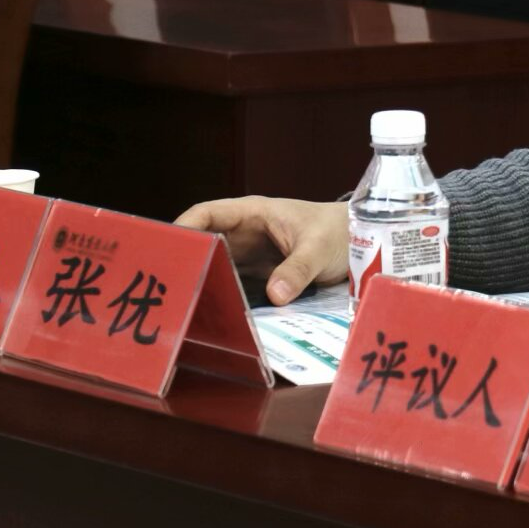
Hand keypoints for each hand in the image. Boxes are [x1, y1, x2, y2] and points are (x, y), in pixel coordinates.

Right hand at [176, 196, 347, 304]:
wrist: (362, 241)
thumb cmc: (340, 231)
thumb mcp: (320, 247)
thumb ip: (298, 269)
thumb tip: (275, 295)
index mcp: (253, 213)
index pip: (207, 214)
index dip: (184, 228)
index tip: (167, 249)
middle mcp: (245, 233)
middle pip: (204, 243)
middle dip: (187, 260)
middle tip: (168, 287)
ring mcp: (249, 254)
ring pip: (215, 266)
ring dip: (202, 281)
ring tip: (181, 306)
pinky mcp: (258, 275)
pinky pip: (232, 283)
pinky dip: (221, 295)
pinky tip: (209, 314)